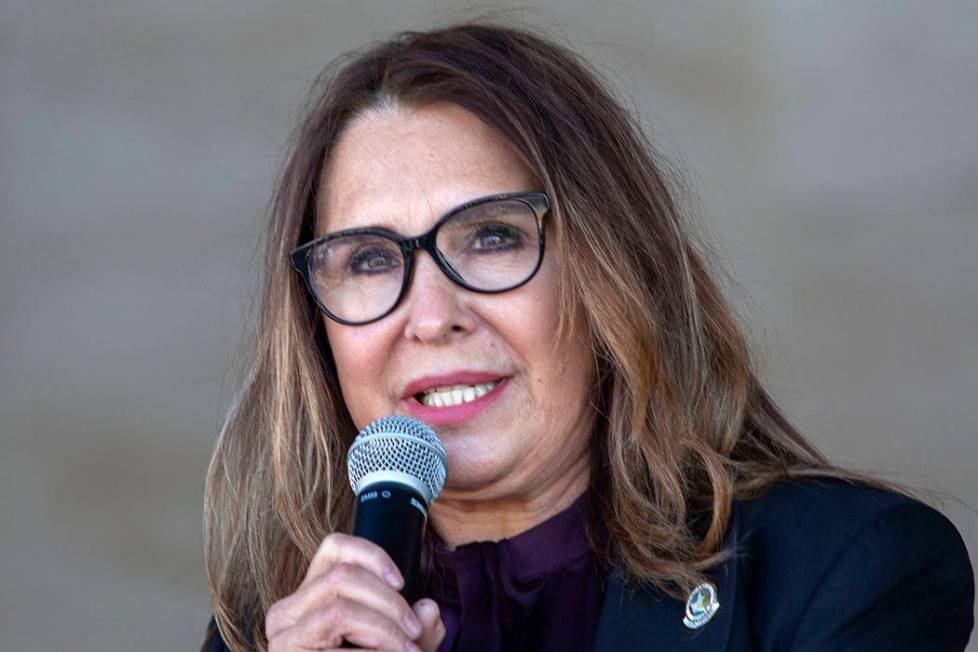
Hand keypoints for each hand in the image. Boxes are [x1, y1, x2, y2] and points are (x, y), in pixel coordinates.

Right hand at [265, 533, 444, 650]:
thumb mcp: (400, 648)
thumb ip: (419, 628)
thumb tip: (429, 609)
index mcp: (312, 595)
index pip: (334, 548)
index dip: (372, 555)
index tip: (402, 581)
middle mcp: (288, 610)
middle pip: (343, 576)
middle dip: (389, 603)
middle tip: (415, 633)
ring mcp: (283, 636)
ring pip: (340, 607)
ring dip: (383, 629)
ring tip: (407, 651)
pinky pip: (335, 639)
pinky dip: (371, 649)